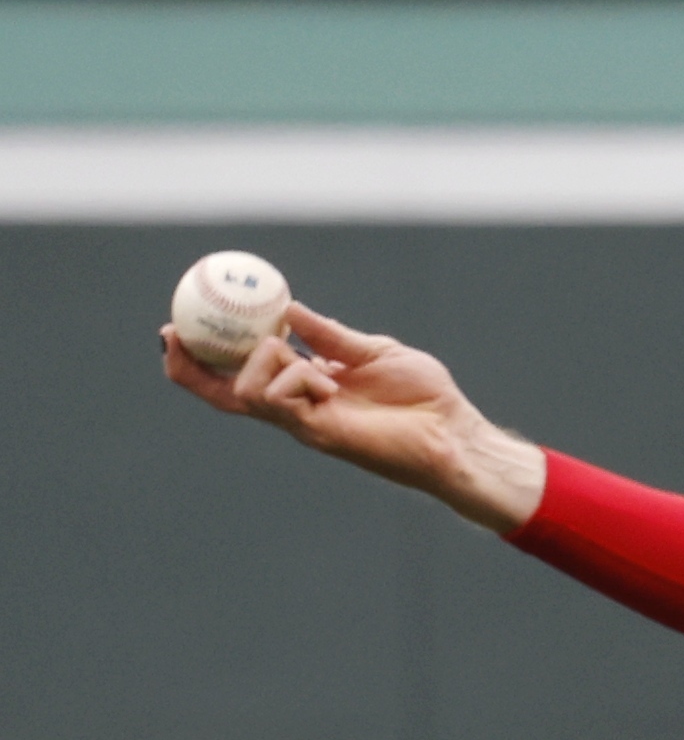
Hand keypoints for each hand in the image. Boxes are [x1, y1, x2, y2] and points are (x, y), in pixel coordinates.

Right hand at [161, 302, 548, 533]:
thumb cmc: (424, 398)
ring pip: (246, 390)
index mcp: (303, 384)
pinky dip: (295, 376)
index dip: (204, 352)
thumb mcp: (370, 350)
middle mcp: (295, 406)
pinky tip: (329, 381)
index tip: (181, 321)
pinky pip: (280, 398)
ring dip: (268, 362)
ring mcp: (304, 422)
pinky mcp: (318, 434)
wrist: (456, 433)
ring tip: (313, 364)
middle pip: (220, 391)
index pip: (240, 372)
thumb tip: (286, 305)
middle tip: (172, 333)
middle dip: (187, 365)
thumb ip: (327, 332)